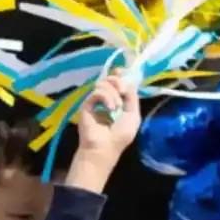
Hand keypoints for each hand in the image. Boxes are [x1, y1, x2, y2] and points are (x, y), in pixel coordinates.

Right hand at [66, 74, 139, 192]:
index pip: (116, 83)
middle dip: (117, 82)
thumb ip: (132, 98)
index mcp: (117, 101)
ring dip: (113, 93)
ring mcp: (94, 102)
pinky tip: (110, 108)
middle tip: (122, 91)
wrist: (104, 147)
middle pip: (109, 80)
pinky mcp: (86, 105)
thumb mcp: (133, 116)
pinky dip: (106, 98)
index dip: (119, 75)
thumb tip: (127, 82)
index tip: (122, 71)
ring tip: (116, 107)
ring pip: (103, 84)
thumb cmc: (120, 136)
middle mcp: (105, 100)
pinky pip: (96, 92)